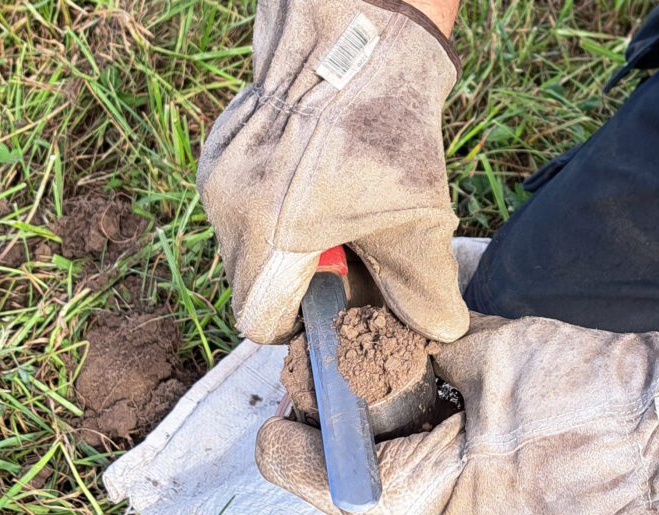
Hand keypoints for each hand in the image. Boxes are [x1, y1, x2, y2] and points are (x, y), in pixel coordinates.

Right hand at [196, 0, 467, 343]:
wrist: (359, 39)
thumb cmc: (384, 130)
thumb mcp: (417, 221)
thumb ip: (423, 289)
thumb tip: (440, 331)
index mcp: (263, 237)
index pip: (259, 320)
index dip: (302, 326)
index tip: (336, 310)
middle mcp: (226, 210)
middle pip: (256, 282)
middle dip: (303, 282)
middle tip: (353, 256)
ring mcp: (218, 176)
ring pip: (251, 241)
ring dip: (293, 242)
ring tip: (342, 211)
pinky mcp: (222, 148)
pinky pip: (246, 201)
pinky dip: (280, 206)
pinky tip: (323, 181)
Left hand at [257, 314, 658, 514]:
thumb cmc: (593, 392)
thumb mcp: (494, 352)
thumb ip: (422, 354)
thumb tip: (373, 340)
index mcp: (434, 500)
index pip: (323, 477)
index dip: (294, 436)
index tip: (284, 409)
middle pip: (356, 502)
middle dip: (344, 447)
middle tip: (345, 398)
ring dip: (390, 466)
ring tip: (406, 416)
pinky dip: (436, 486)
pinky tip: (452, 444)